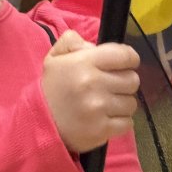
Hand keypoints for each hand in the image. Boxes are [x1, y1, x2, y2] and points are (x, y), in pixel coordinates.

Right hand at [41, 30, 140, 153]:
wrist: (39, 123)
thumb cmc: (52, 88)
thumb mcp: (55, 57)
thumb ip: (72, 41)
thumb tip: (93, 45)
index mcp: (84, 62)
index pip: (125, 55)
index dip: (129, 59)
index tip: (122, 65)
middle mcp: (93, 83)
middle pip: (132, 80)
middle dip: (124, 83)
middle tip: (110, 87)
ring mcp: (98, 108)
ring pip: (131, 103)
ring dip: (121, 104)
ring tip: (105, 105)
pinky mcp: (102, 129)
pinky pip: (127, 123)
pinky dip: (120, 122)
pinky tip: (105, 119)